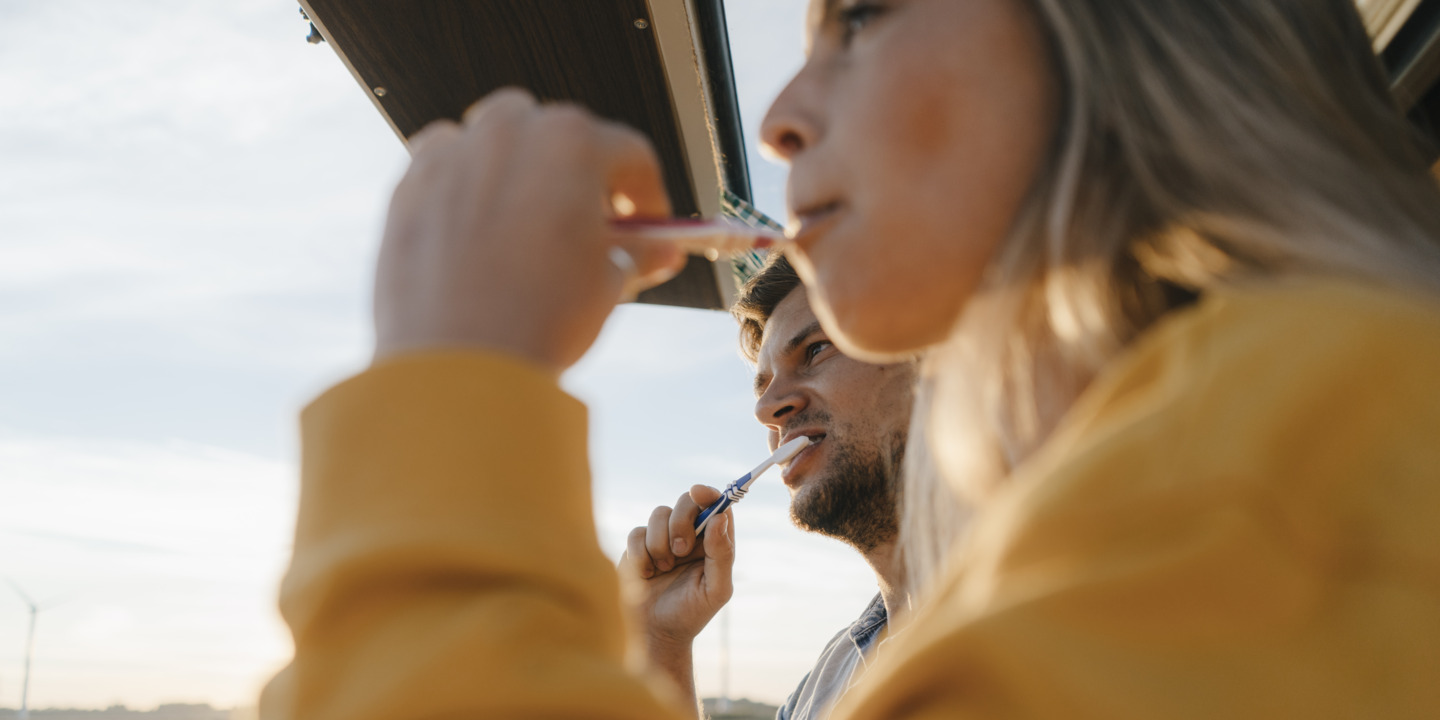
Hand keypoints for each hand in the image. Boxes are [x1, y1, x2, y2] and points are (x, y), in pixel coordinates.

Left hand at [373, 88, 687, 372]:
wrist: (458, 366)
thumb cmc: (540, 321)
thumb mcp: (609, 286)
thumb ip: (637, 253)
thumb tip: (662, 250)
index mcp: (572, 144)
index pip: (629, 154)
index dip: (645, 193)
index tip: (644, 223)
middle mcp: (511, 131)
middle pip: (559, 134)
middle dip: (578, 174)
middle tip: (587, 223)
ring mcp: (455, 153)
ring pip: (496, 137)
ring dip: (519, 168)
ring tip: (527, 223)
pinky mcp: (410, 183)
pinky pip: (445, 163)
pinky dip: (466, 183)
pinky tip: (476, 229)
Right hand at [619, 485, 735, 650]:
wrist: (655, 634)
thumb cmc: (691, 614)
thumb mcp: (716, 589)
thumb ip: (722, 554)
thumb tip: (720, 518)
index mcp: (714, 542)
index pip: (718, 505)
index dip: (710, 493)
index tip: (698, 493)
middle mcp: (690, 535)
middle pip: (687, 501)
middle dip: (681, 521)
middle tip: (680, 551)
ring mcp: (663, 538)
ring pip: (659, 513)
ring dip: (660, 542)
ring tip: (663, 569)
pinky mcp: (638, 546)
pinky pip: (637, 532)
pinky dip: (641, 553)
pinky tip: (646, 574)